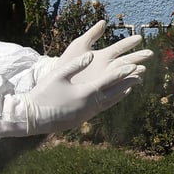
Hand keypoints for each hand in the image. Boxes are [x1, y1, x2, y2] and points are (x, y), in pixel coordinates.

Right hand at [6, 29, 151, 133]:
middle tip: (140, 75)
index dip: (122, 73)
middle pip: (114, 92)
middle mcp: (90, 104)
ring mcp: (87, 113)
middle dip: (128, 83)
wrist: (33, 118)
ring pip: (110, 102)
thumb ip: (76, 64)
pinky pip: (102, 108)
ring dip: (121, 93)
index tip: (134, 67)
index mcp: (86, 92)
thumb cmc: (43, 93)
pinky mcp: (83, 118)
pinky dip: (111, 101)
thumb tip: (92, 55)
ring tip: (131, 87)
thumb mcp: (58, 75)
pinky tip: (113, 98)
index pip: (109, 80)